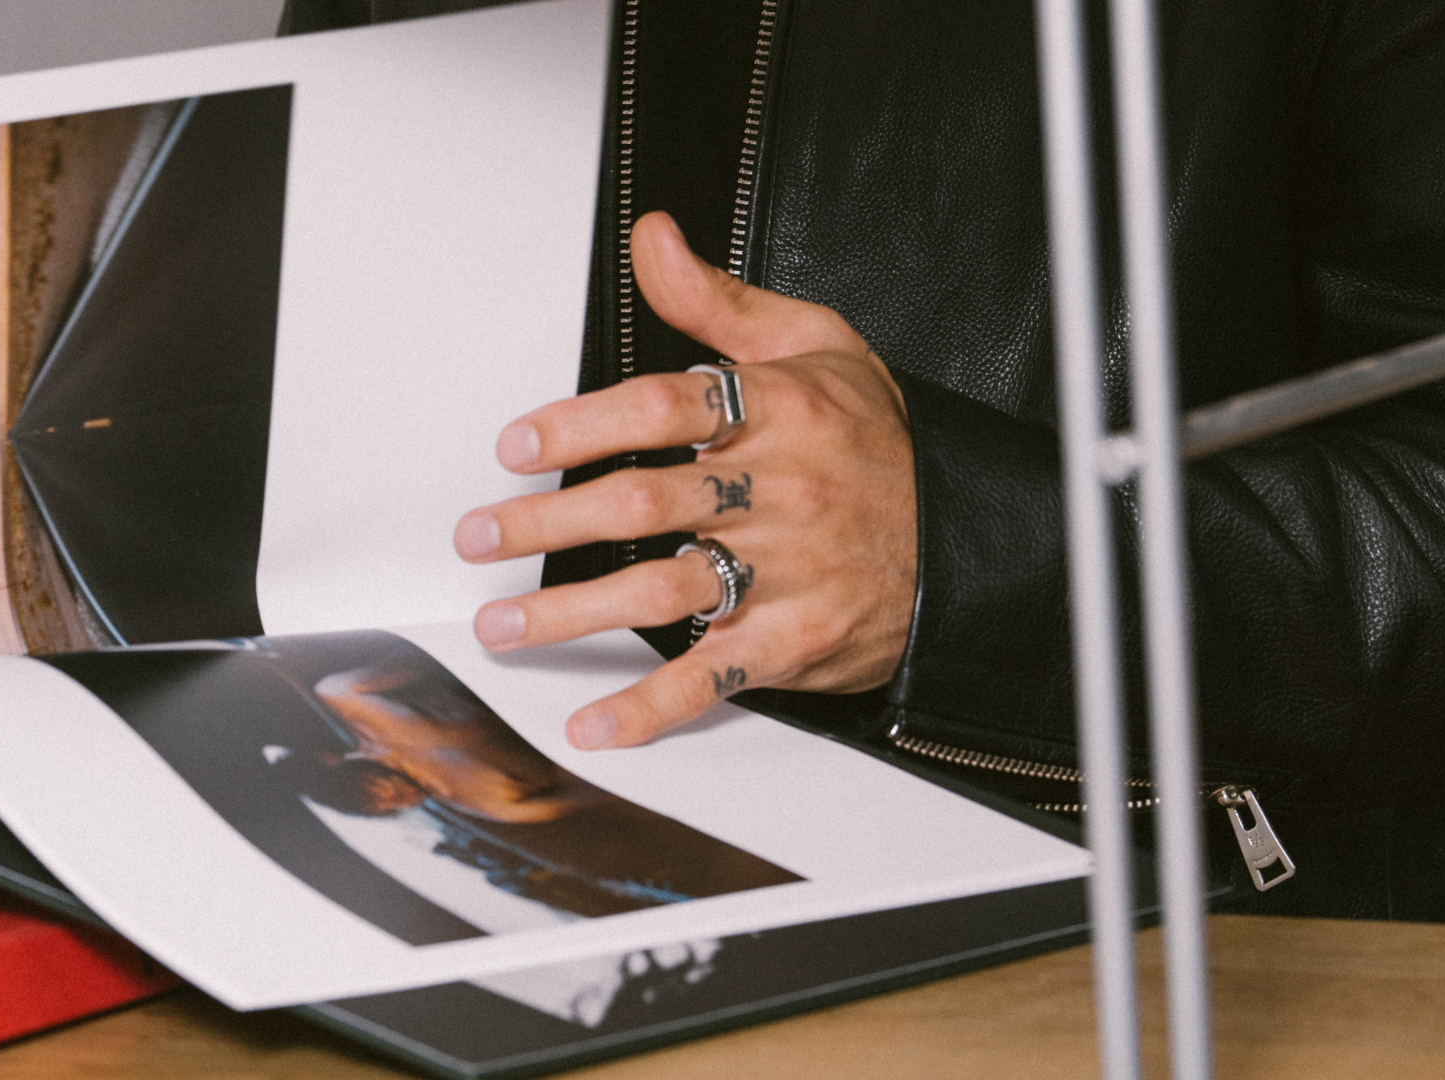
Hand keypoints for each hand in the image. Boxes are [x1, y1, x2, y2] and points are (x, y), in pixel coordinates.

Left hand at [453, 211, 916, 747]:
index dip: (581, 426)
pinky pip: (713, 678)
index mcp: (780, 412)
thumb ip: (718, 303)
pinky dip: (650, 707)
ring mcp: (788, 573)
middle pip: (645, 503)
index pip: (664, 409)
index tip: (517, 447)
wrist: (965, 539)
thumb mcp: (815, 345)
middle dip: (548, 523)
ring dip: (572, 612)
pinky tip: (594, 723)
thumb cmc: (879, 442)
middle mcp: (780, 492)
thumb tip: (652, 240)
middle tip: (479, 537)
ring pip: (664, 590)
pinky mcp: (795, 642)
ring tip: (503, 623)